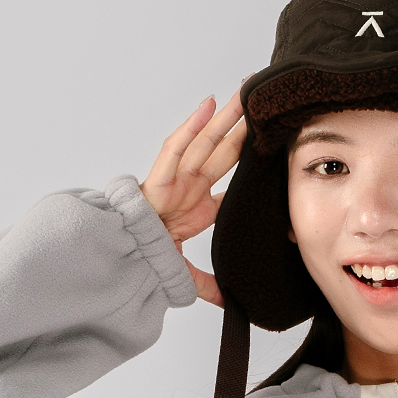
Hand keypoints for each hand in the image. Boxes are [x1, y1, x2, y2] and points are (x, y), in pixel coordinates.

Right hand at [140, 90, 246, 303]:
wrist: (122, 264)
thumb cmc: (145, 260)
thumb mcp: (186, 274)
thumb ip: (208, 285)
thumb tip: (231, 304)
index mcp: (199, 206)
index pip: (233, 182)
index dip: (252, 166)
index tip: (275, 152)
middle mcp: (189, 187)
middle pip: (223, 152)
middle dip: (243, 129)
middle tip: (265, 105)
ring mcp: (175, 180)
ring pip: (205, 142)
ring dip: (225, 118)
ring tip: (245, 93)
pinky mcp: (158, 179)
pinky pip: (176, 147)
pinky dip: (191, 126)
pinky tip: (209, 105)